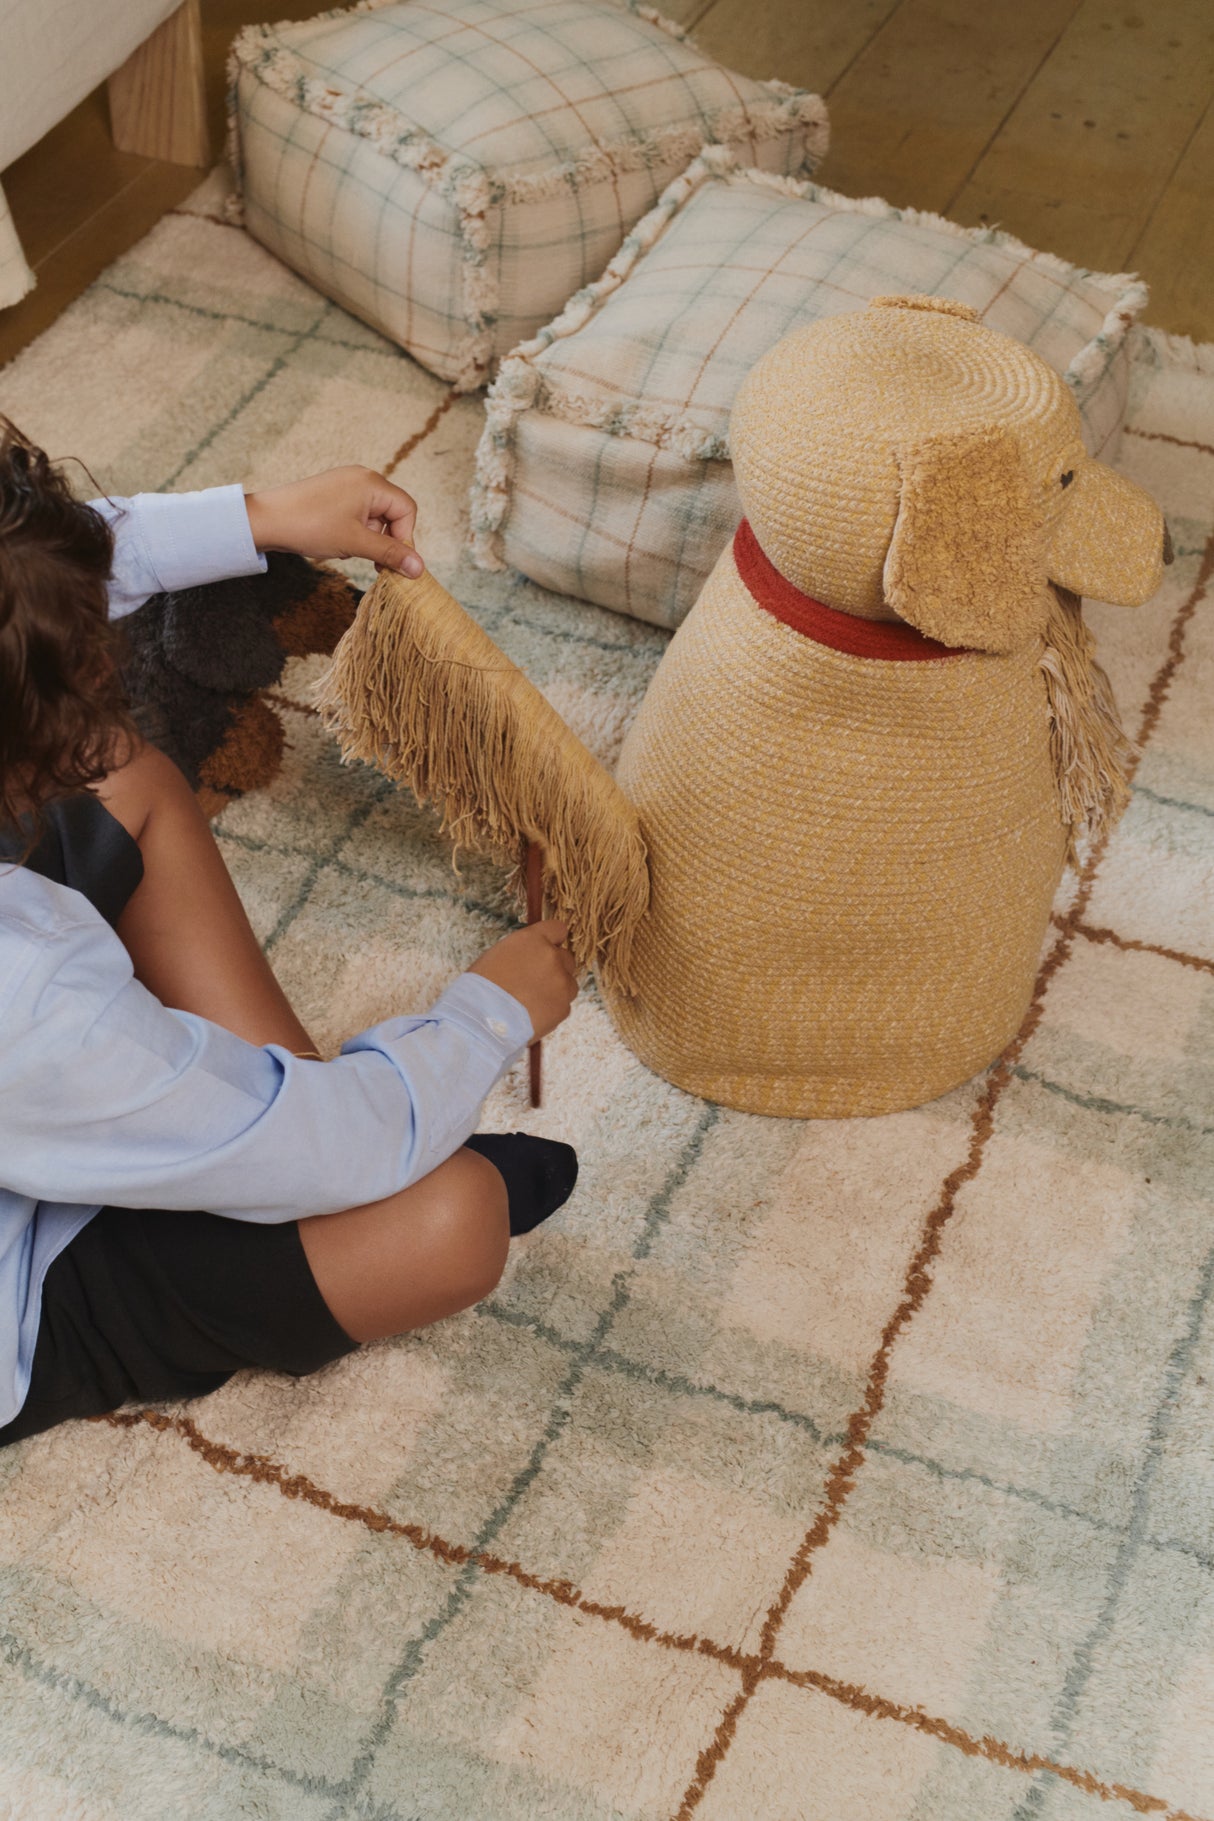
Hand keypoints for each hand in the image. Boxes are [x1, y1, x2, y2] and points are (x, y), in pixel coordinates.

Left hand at [244, 466, 424, 576]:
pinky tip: (338, 541)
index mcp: (372, 483)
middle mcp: (363, 478)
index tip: (393, 561)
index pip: (407, 510)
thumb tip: (419, 568)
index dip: (405, 538)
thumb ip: (390, 554)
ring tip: (348, 549)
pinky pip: (358, 514)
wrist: (267, 519)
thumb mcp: (356, 543)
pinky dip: (355, 532)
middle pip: (393, 513)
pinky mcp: (334, 494)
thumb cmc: (311, 526)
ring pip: (375, 517)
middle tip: (375, 564)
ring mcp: (347, 484)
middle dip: (386, 540)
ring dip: (369, 539)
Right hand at [467, 920, 577, 1040]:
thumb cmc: (480, 988)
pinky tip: (532, 1015)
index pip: (558, 930)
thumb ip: (523, 953)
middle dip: (555, 969)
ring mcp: (561, 983)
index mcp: (533, 939)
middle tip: (535, 983)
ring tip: (532, 1002)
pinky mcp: (564, 1007)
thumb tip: (532, 958)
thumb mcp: (498, 955)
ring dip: (556, 991)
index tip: (548, 951)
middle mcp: (551, 957)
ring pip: (568, 984)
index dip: (553, 942)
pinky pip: (563, 1006)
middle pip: (566, 959)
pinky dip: (551, 1011)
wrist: (481, 1019)